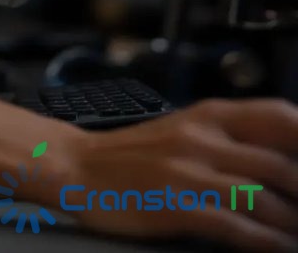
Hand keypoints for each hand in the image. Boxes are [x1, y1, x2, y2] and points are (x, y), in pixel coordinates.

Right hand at [19, 98, 297, 250]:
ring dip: (292, 225)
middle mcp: (203, 136)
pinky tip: (278, 249)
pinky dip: (266, 243)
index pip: (279, 115)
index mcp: (209, 114)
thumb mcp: (187, 130)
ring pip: (264, 199)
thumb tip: (282, 158)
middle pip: (281, 164)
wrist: (78, 166)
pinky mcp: (177, 204)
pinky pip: (236, 226)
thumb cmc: (134, 154)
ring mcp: (189, 170)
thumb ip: (232, 138)